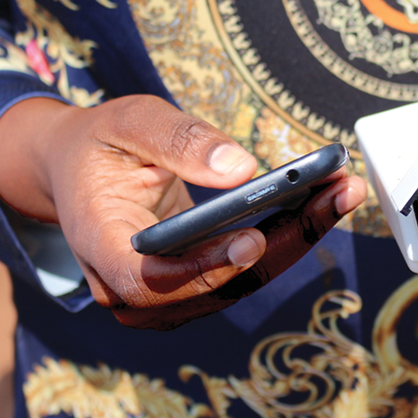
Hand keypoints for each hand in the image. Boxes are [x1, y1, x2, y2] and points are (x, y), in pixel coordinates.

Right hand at [0, 94, 365, 328]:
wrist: (75, 169)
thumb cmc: (100, 143)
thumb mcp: (127, 121)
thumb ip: (177, 140)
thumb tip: (241, 167)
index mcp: (100, 246)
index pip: (150, 280)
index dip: (204, 268)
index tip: (254, 239)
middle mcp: (129, 288)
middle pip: (215, 285)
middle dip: (285, 240)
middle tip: (339, 193)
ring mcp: (163, 296)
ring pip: (239, 283)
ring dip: (297, 237)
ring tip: (342, 189)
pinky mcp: (192, 287)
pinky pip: (244, 271)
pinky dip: (286, 236)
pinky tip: (323, 200)